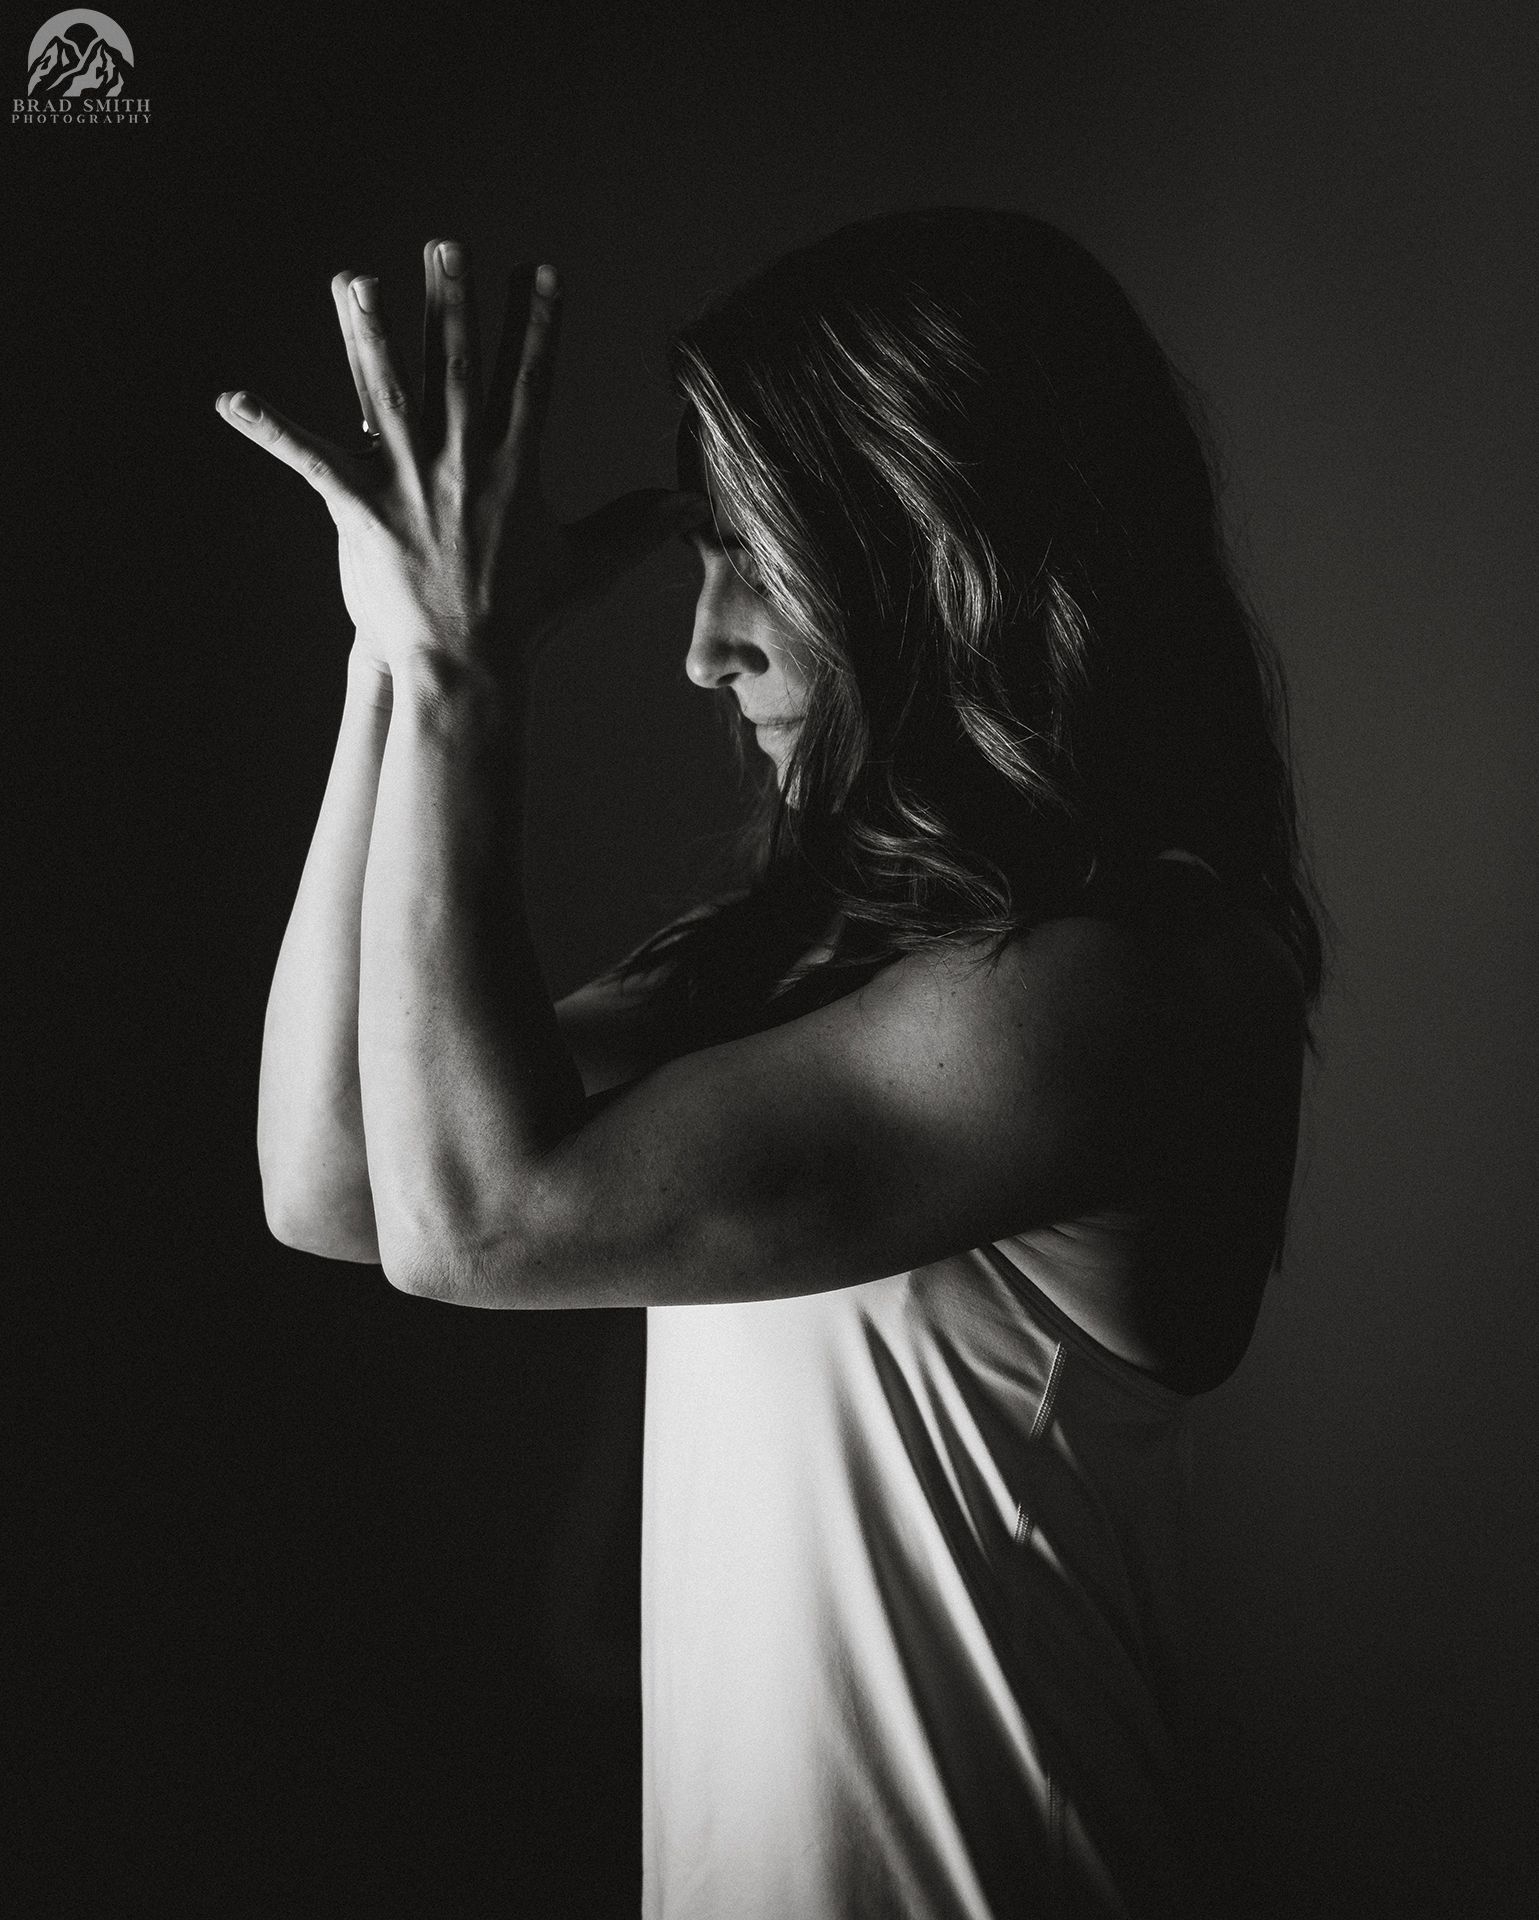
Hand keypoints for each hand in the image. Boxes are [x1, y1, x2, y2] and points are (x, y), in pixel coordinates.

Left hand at [217, 240, 706, 684]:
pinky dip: (268, 428)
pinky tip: (230, 399)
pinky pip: (309, 458)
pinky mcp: (362, 509)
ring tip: (352, 280)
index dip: (536, 323)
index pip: (530, 380)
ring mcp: (410, 483)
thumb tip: (694, 509)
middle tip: (444, 246)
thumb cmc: (530, 620)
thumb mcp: (590, 567)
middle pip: (455, 366)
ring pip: (383, 391)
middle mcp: (462, 463)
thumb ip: (638, 528)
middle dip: (450, 301)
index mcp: (515, 469)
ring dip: (365, 332)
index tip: (540, 272)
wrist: (469, 668)